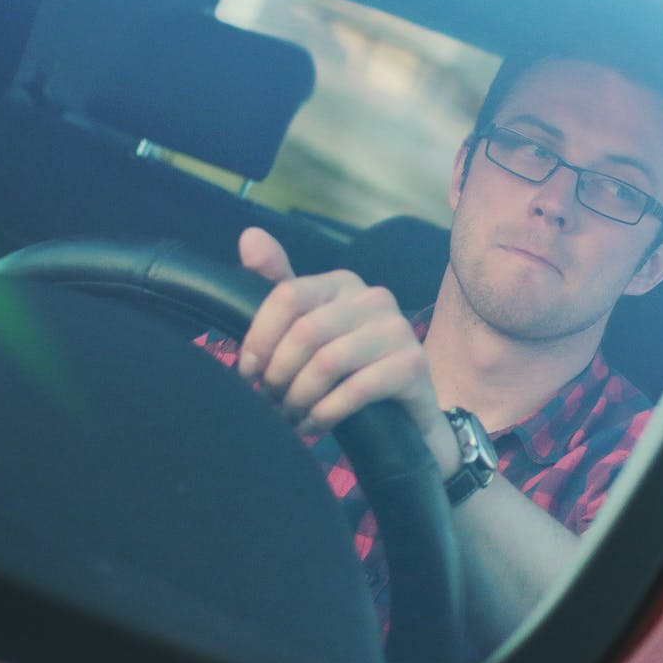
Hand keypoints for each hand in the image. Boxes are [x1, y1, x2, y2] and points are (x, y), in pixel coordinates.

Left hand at [237, 227, 449, 463]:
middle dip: (278, 374)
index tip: (248, 372)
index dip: (259, 338)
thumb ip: (279, 287)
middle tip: (270, 401)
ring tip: (289, 416)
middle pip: (305, 332)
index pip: (287, 295)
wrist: (405, 415)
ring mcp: (398, 330)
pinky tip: (313, 425)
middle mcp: (374, 298)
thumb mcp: (311, 329)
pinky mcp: (413, 365)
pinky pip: (355, 389)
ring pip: (327, 362)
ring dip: (299, 397)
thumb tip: (248, 237)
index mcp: (343, 283)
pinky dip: (325, 413)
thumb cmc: (350, 370)